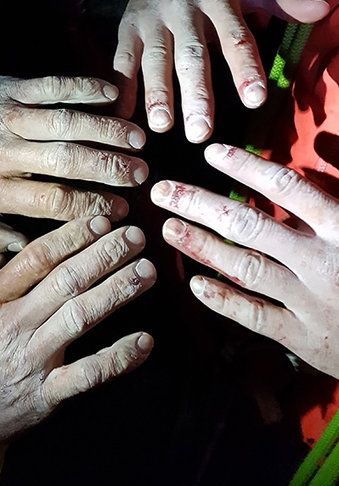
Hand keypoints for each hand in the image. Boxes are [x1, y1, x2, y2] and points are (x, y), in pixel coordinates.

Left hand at [0, 74, 148, 255]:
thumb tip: (28, 251)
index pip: (53, 199)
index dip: (92, 205)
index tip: (120, 210)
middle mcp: (4, 151)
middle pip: (67, 159)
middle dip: (110, 167)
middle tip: (141, 174)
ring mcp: (8, 115)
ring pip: (66, 121)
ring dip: (106, 129)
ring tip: (138, 139)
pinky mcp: (9, 87)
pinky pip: (51, 85)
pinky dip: (83, 87)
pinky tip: (111, 94)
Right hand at [0, 216, 154, 441]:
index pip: (38, 258)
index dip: (73, 236)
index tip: (100, 221)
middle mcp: (16, 324)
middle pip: (68, 280)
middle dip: (106, 255)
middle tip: (135, 237)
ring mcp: (34, 359)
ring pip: (82, 317)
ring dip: (118, 292)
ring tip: (146, 273)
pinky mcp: (47, 392)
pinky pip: (88, 373)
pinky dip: (118, 357)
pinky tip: (144, 341)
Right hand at [114, 0, 328, 141]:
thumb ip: (284, 0)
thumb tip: (323, 9)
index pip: (235, 36)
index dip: (245, 66)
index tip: (254, 99)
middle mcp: (182, 9)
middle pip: (191, 55)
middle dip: (196, 94)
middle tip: (201, 133)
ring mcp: (150, 19)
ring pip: (154, 60)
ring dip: (157, 94)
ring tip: (162, 126)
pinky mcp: (126, 28)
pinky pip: (122, 60)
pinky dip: (122, 87)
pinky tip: (124, 115)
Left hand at [151, 144, 338, 378]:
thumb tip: (319, 149)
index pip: (287, 188)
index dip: (245, 168)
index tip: (211, 153)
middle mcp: (322, 261)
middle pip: (251, 226)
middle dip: (202, 205)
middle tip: (164, 191)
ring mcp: (310, 301)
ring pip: (245, 268)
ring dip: (201, 247)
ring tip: (169, 229)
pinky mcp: (303, 337)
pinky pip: (256, 316)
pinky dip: (224, 300)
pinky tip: (195, 285)